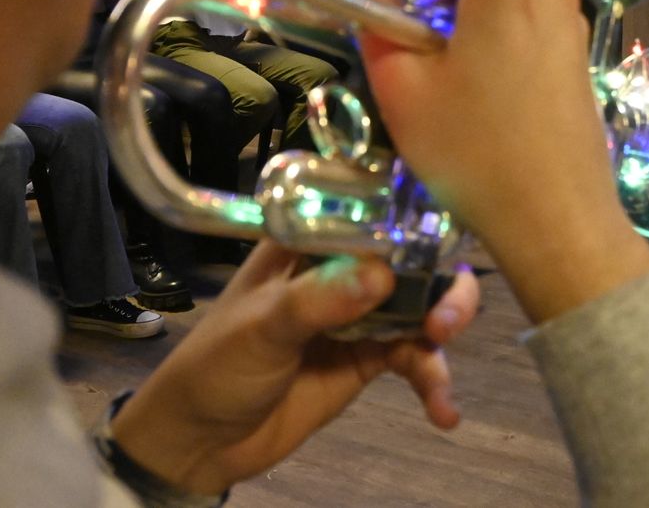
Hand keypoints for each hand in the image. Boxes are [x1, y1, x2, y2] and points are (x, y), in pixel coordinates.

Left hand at [112, 242, 478, 495]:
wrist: (201, 442)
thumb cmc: (215, 366)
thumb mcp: (260, 327)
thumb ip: (317, 300)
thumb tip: (382, 273)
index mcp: (309, 240)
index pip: (370, 207)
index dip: (414, 213)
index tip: (446, 233)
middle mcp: (341, 267)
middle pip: (412, 255)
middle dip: (442, 283)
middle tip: (447, 319)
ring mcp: (360, 312)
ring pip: (422, 305)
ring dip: (442, 329)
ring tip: (438, 369)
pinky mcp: (370, 357)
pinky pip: (415, 357)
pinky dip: (433, 379)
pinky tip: (442, 412)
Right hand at [348, 0, 648, 323]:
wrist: (557, 222)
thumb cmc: (475, 154)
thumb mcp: (401, 85)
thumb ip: (377, 12)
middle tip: (423, 8)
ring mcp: (568, 21)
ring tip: (441, 46)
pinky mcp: (574, 52)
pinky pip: (535, 1)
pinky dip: (498, 12)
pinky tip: (473, 74)